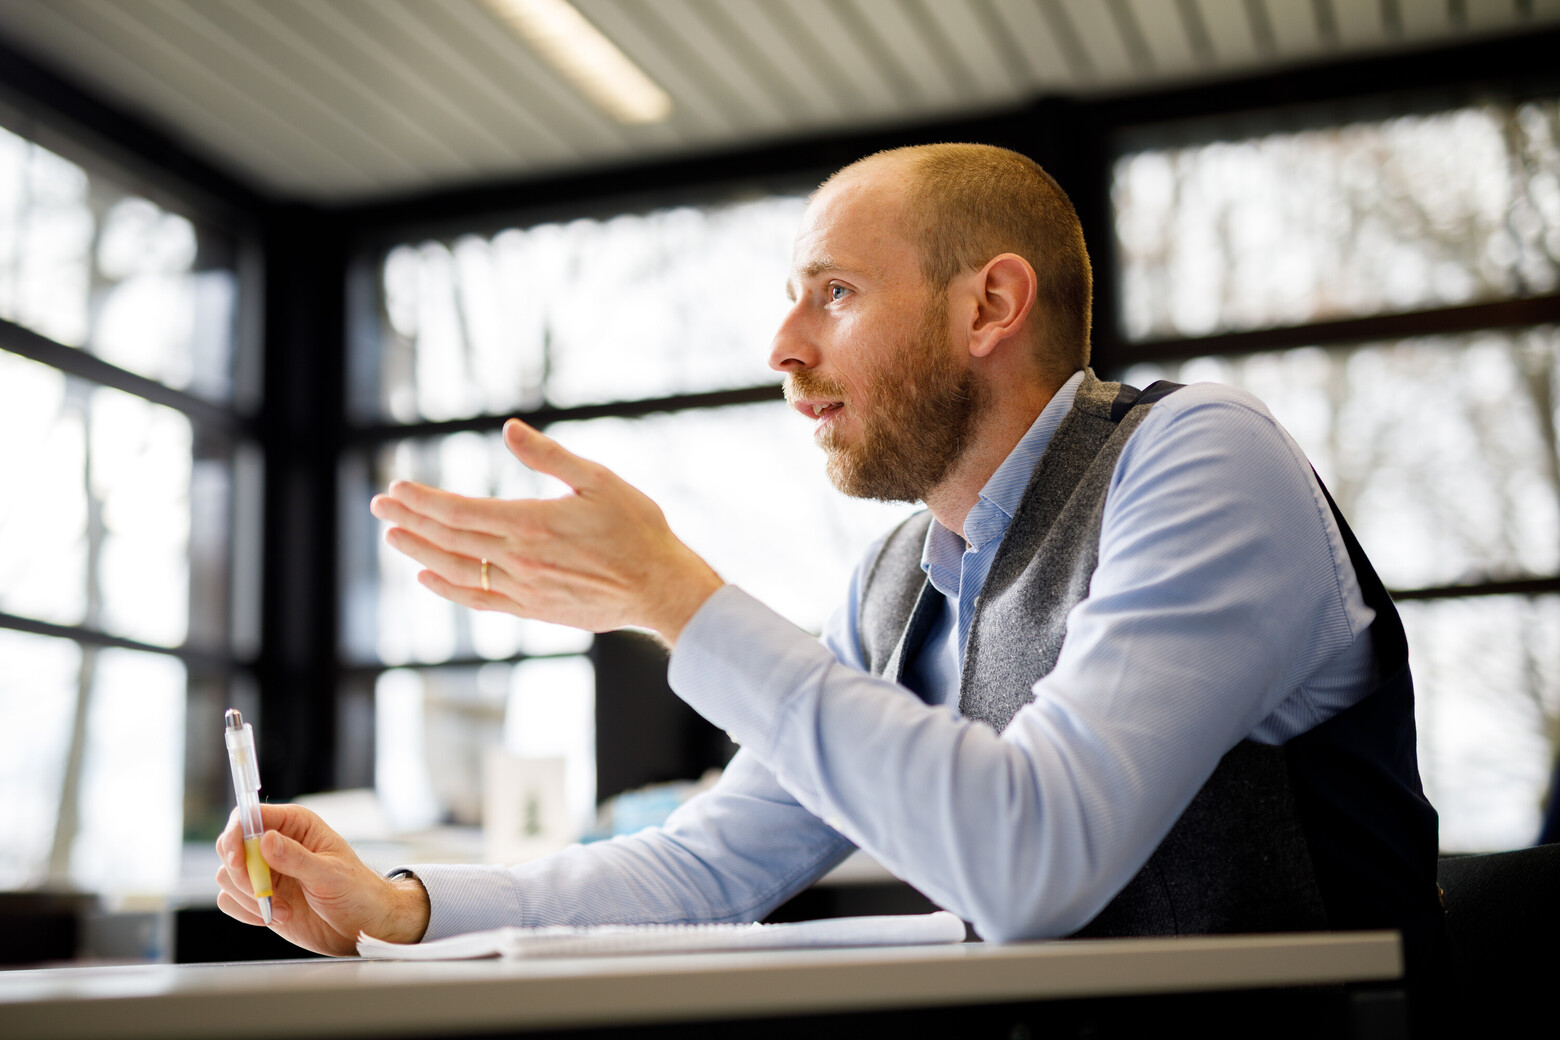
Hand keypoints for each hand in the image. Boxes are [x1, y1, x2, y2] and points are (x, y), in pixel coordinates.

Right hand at [215, 803, 429, 956]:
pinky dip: (247, 912)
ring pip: (228, 875)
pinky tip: (276, 917)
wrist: (360, 925)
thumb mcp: (330, 874)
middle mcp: (276, 844)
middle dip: (241, 873)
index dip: (236, 834)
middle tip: (264, 893)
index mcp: (295, 825)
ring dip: (250, 898)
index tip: (238, 860)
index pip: (250, 816)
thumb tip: (265, 840)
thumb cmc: (356, 891)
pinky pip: (230, 900)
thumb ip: (296, 858)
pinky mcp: (260, 896)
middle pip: (230, 846)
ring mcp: (266, 871)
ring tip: (283, 910)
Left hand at [369, 419, 723, 643]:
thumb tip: (510, 430)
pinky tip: (427, 577)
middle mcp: (519, 559)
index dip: (422, 499)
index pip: (459, 511)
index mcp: (531, 522)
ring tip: (393, 536)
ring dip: (420, 552)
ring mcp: (523, 589)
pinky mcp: (532, 609)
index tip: (396, 487)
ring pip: (457, 571)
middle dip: (410, 520)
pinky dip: (448, 589)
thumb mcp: (598, 480)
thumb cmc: (637, 528)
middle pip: (449, 539)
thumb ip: (549, 456)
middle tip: (379, 505)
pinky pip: (479, 601)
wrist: (659, 586)